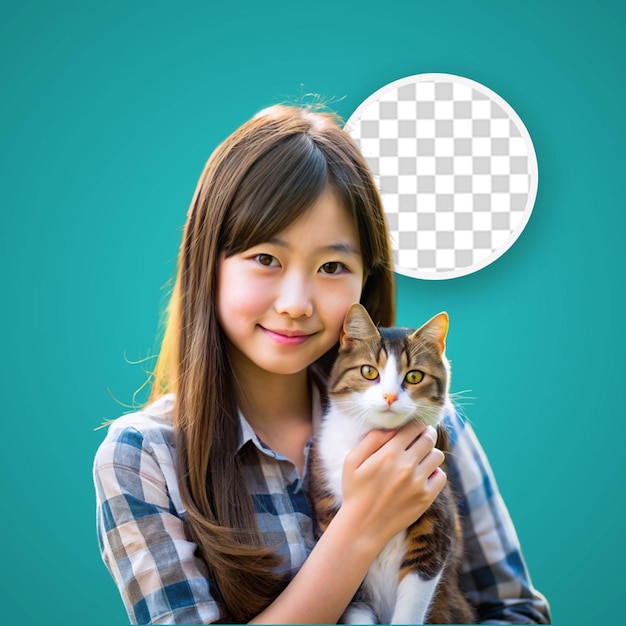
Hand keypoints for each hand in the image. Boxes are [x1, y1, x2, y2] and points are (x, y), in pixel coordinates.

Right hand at [339, 422, 446, 546]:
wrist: (363, 526)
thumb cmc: (355, 491)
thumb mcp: (351, 461)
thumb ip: (371, 440)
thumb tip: (391, 429)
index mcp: (389, 453)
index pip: (413, 428)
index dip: (415, 424)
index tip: (412, 428)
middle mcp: (406, 466)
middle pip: (429, 439)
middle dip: (426, 434)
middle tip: (422, 436)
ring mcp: (418, 483)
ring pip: (437, 456)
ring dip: (430, 452)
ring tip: (421, 456)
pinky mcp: (425, 498)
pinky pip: (441, 476)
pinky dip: (435, 472)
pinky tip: (424, 474)